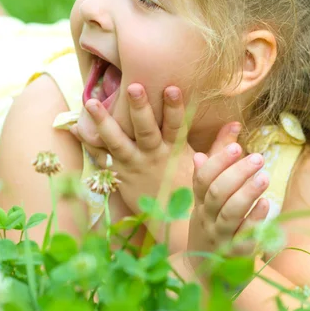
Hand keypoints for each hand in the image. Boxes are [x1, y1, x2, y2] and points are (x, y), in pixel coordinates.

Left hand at [71, 83, 239, 248]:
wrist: (172, 224)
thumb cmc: (189, 189)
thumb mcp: (206, 167)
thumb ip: (220, 145)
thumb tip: (236, 124)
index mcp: (176, 150)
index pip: (176, 125)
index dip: (175, 108)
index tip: (172, 87)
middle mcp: (153, 155)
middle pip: (146, 129)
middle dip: (140, 108)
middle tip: (132, 86)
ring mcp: (134, 165)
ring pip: (118, 141)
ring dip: (105, 121)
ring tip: (90, 102)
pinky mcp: (119, 174)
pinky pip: (102, 156)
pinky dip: (88, 141)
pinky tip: (73, 126)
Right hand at [187, 141, 269, 273]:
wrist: (201, 278)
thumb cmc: (209, 231)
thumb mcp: (206, 202)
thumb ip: (215, 169)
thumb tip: (219, 139)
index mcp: (199, 204)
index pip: (202, 179)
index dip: (218, 162)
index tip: (236, 146)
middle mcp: (207, 219)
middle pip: (217, 193)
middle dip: (236, 173)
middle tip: (257, 158)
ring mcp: (220, 238)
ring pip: (230, 213)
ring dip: (247, 193)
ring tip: (264, 176)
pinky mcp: (236, 256)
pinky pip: (245, 237)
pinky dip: (255, 220)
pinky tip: (267, 205)